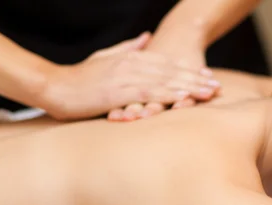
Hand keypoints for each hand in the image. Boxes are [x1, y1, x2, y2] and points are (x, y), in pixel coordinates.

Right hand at [42, 32, 217, 119]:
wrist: (54, 87)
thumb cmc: (80, 78)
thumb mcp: (106, 58)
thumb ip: (129, 47)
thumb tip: (147, 37)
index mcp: (131, 59)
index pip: (167, 64)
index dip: (189, 70)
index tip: (207, 75)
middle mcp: (133, 65)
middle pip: (172, 72)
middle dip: (196, 79)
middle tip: (217, 86)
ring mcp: (127, 78)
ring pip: (166, 81)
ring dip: (190, 87)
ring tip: (210, 93)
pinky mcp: (120, 92)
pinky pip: (150, 93)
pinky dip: (170, 96)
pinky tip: (185, 99)